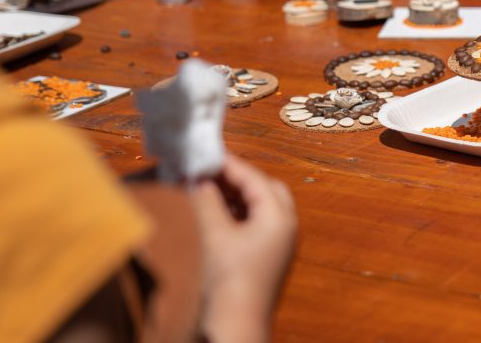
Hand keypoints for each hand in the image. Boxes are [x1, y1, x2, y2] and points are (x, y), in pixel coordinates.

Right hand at [190, 155, 295, 342]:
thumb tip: (196, 177)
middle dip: (235, 178)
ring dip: (234, 195)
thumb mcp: (214, 234)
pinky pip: (254, 223)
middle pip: (263, 188)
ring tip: (204, 189)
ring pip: (259, 206)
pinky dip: (235, 213)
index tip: (204, 154)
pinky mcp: (266, 257)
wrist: (236, 327)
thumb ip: (206, 200)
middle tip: (207, 171)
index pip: (254, 177)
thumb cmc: (229, 280)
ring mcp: (277, 243)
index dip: (228, 164)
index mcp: (279, 216)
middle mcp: (284, 226)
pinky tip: (212, 213)